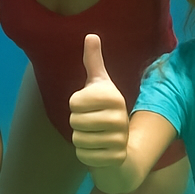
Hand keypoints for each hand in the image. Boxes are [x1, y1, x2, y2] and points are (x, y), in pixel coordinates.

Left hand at [69, 34, 129, 169]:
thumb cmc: (103, 109)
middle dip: (76, 123)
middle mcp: (120, 117)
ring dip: (80, 139)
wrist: (120, 145)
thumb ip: (92, 61)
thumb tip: (90, 35)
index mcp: (114, 97)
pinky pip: (83, 156)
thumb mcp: (98, 84)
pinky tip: (97, 150)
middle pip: (74, 121)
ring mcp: (119, 139)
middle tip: (90, 123)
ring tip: (94, 135)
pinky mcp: (114, 158)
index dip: (75, 105)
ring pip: (77, 139)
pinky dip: (85, 154)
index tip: (87, 105)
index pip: (74, 102)